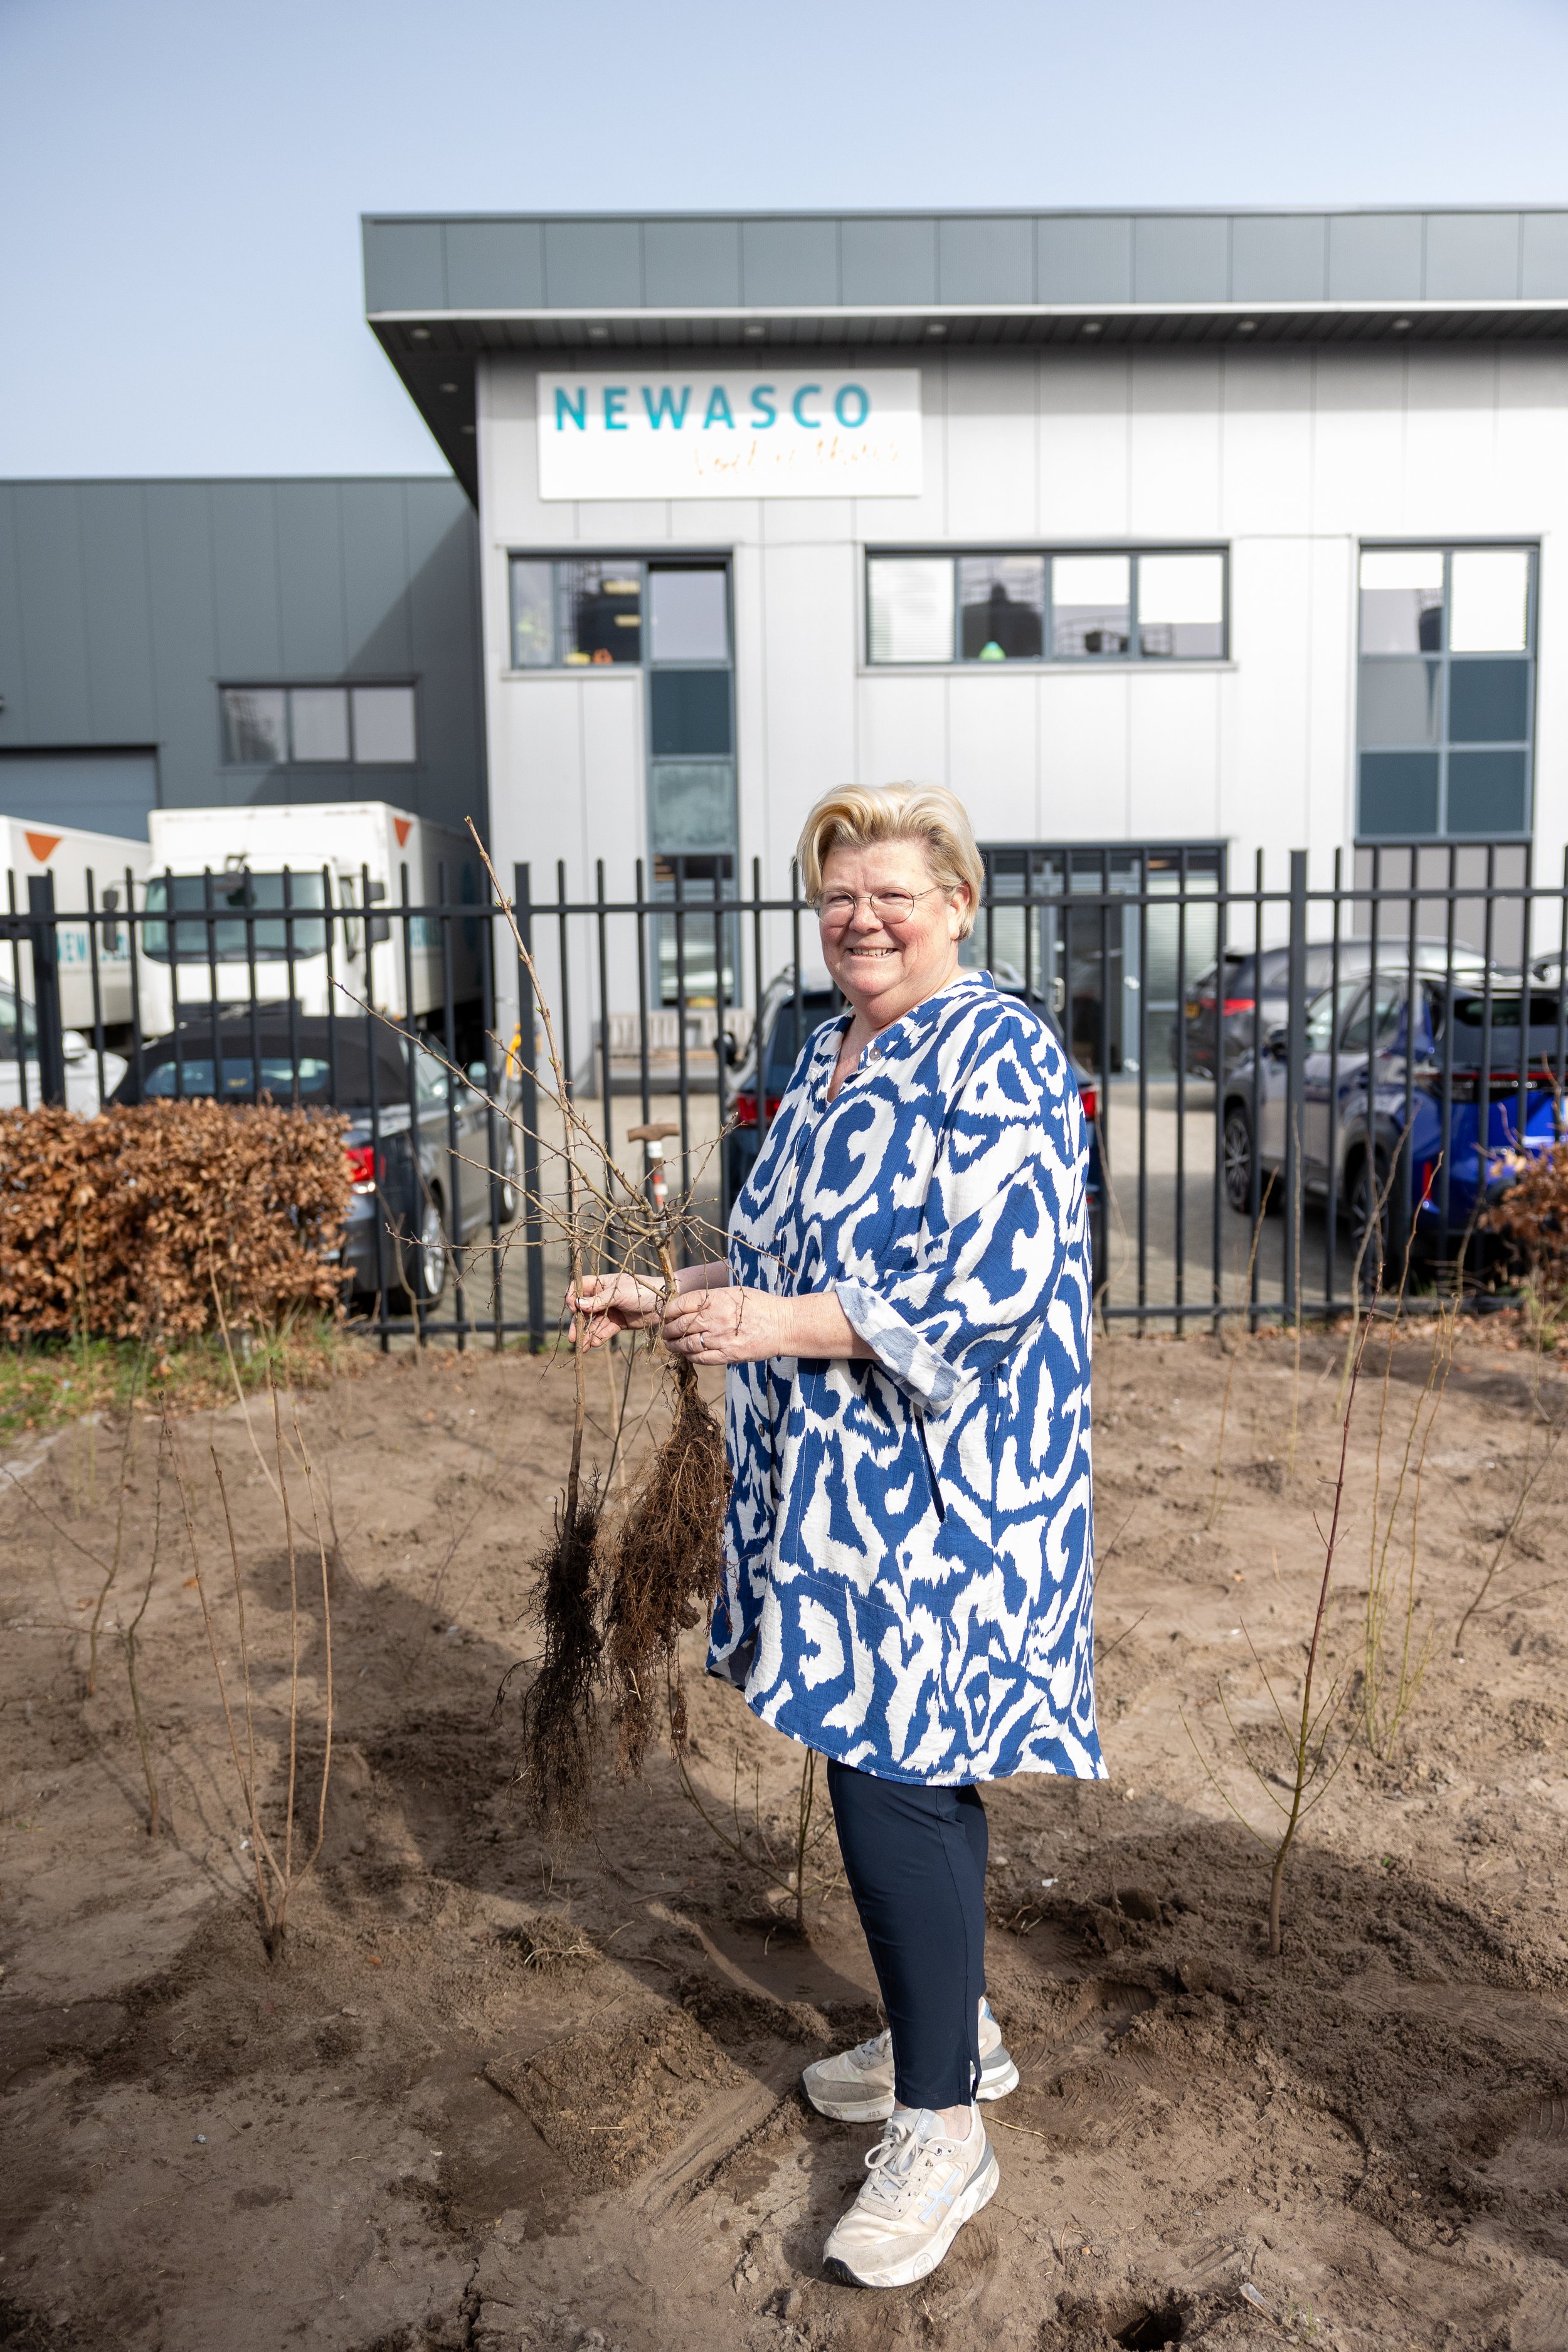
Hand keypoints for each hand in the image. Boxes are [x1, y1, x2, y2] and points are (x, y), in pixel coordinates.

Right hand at [567, 1271, 664, 1349]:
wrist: (665, 1303)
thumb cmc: (643, 1290)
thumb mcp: (619, 1294)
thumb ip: (599, 1300)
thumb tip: (578, 1304)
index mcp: (601, 1283)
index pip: (580, 1288)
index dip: (573, 1297)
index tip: (573, 1308)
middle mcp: (603, 1297)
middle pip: (584, 1310)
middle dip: (577, 1323)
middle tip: (573, 1337)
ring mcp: (610, 1310)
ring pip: (593, 1323)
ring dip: (587, 1334)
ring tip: (582, 1346)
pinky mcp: (618, 1323)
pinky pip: (605, 1331)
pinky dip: (599, 1337)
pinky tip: (594, 1344)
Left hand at [661, 1283, 792, 1363]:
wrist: (782, 1325)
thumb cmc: (759, 1305)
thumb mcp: (734, 1292)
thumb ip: (710, 1298)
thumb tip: (687, 1305)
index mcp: (716, 1299)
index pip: (681, 1304)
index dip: (669, 1311)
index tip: (666, 1315)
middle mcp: (715, 1318)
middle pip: (680, 1325)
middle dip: (668, 1329)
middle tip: (665, 1331)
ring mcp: (721, 1338)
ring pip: (687, 1344)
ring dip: (675, 1345)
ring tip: (670, 1345)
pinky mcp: (728, 1355)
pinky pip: (701, 1358)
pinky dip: (689, 1357)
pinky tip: (686, 1354)